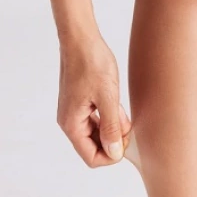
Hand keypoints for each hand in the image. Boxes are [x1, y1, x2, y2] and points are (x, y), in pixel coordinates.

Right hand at [57, 34, 131, 166]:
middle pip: (93, 148)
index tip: (126, 139)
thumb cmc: (92, 63)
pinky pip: (95, 121)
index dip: (111, 155)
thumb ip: (111, 127)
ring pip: (96, 135)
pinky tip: (117, 106)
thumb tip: (114, 153)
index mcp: (72, 124)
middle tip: (127, 124)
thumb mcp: (108, 97)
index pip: (91, 157)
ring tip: (122, 111)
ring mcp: (74, 113)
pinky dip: (108, 118)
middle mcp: (69, 122)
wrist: (81, 38)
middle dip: (113, 141)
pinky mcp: (80, 104)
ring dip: (112, 129)